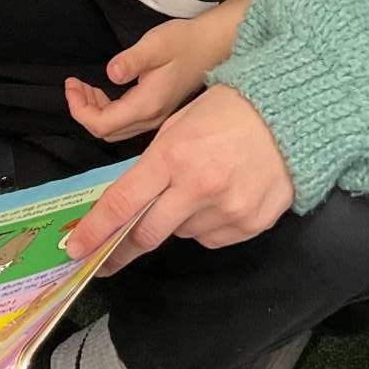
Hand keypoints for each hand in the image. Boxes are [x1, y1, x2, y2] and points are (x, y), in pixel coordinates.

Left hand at [63, 85, 293, 274]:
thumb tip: (131, 204)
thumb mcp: (179, 126)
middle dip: (124, 246)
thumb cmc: (229, 111)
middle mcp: (197, 188)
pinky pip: (213, 238)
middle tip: (110, 257)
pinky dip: (207, 225)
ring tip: (199, 189)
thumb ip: (153, 166)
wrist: (292, 115)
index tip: (76, 249)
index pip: (122, 203)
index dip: (95, 231)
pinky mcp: (250, 225)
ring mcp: (226, 210)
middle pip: (147, 233)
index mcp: (172, 156)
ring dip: (177, 221)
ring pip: (182, 234)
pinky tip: (223, 197)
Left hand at [64, 13, 228, 142]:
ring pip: (114, 129)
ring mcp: (154, 118)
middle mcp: (150, 118)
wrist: (211, 46)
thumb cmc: (183, 42)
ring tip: (85, 87)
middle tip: (74, 85)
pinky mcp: (156, 112)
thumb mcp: (156, 44)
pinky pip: (124, 123)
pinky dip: (107, 110)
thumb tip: (111, 73)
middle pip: (105, 131)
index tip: (71, 85)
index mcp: (146, 105)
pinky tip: (104, 91)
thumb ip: (132, 60)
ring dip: (94, 111)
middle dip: (83, 110)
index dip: (79, 109)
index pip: (102, 124)